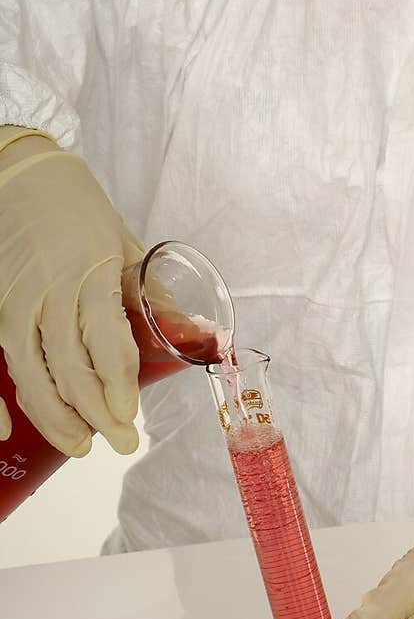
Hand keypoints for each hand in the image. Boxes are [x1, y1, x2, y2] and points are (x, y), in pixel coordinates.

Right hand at [0, 129, 142, 456]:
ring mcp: (15, 303)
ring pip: (32, 374)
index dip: (118, 387)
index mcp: (90, 272)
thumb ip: (151, 293)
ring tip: (82, 444)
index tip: (130, 417)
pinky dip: (6, 399)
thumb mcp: (125, 242)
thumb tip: (191, 332)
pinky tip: (10, 429)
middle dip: (95, 415)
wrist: (20, 174)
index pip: (105, 344)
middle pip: (68, 369)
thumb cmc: (77, 206)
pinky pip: (2, 362)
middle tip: (120, 443)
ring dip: (56, 417)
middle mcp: (48, 292)